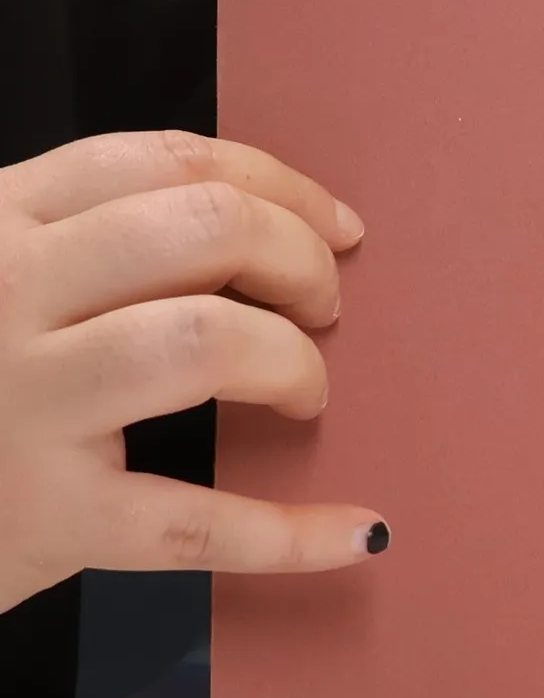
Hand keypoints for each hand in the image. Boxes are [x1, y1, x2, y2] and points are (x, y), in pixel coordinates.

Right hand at [0, 130, 386, 613]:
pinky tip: (354, 534)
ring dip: (291, 359)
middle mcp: (3, 295)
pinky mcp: (43, 517)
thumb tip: (261, 231)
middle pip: (205, 229)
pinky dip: (293, 533)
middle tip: (325, 305)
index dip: (279, 186)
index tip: (338, 226)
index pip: (167, 163)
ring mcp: (21, 403)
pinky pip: (196, 519)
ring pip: (206, 339)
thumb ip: (83, 242)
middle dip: (298, 257)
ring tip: (305, 391)